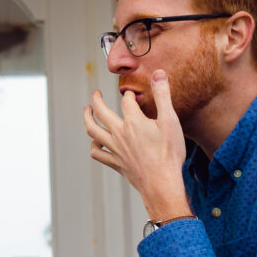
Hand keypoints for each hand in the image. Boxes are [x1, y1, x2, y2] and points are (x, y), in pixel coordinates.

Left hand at [83, 70, 189, 219]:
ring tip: (86, 110)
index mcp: (133, 121)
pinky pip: (97, 153)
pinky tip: (95, 143)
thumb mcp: (170, 121)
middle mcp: (119, 133)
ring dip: (87, 118)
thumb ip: (163, 96)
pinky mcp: (115, 163)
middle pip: (101, 112)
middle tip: (95, 93)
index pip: (126, 101)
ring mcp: (115, 149)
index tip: (130, 94)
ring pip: (93, 131)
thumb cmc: (169, 154)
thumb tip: (158, 73)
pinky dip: (94, 146)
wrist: (162, 183)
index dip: (128, 95)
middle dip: (96, 100)